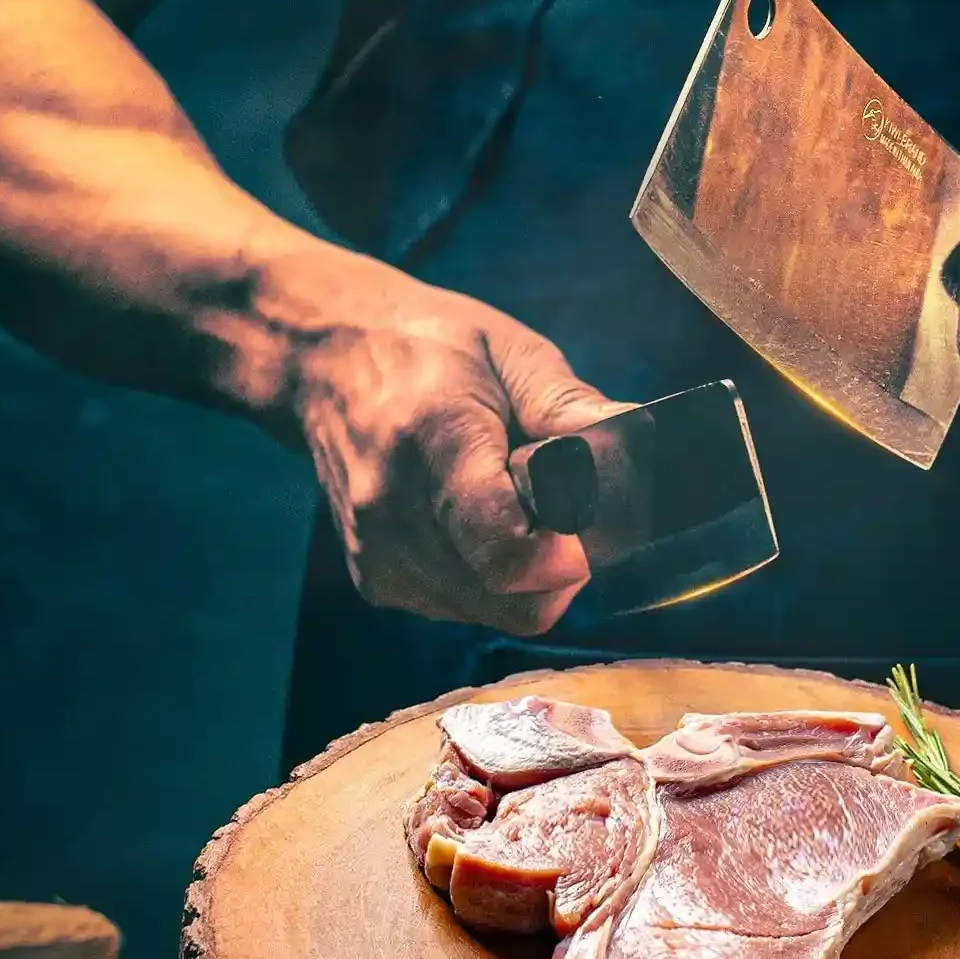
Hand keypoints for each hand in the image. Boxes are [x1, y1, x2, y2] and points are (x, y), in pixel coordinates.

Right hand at [281, 260, 624, 627]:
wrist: (321, 360)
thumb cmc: (425, 346)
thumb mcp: (509, 351)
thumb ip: (568, 406)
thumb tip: (637, 446)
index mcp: (432, 441)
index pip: (508, 551)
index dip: (566, 555)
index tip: (584, 525)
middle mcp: (393, 510)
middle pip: (512, 598)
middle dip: (556, 567)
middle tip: (557, 510)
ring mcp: (377, 553)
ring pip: (491, 612)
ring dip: (522, 576)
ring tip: (508, 506)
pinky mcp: (374, 580)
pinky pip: (460, 608)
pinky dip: (486, 579)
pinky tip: (473, 524)